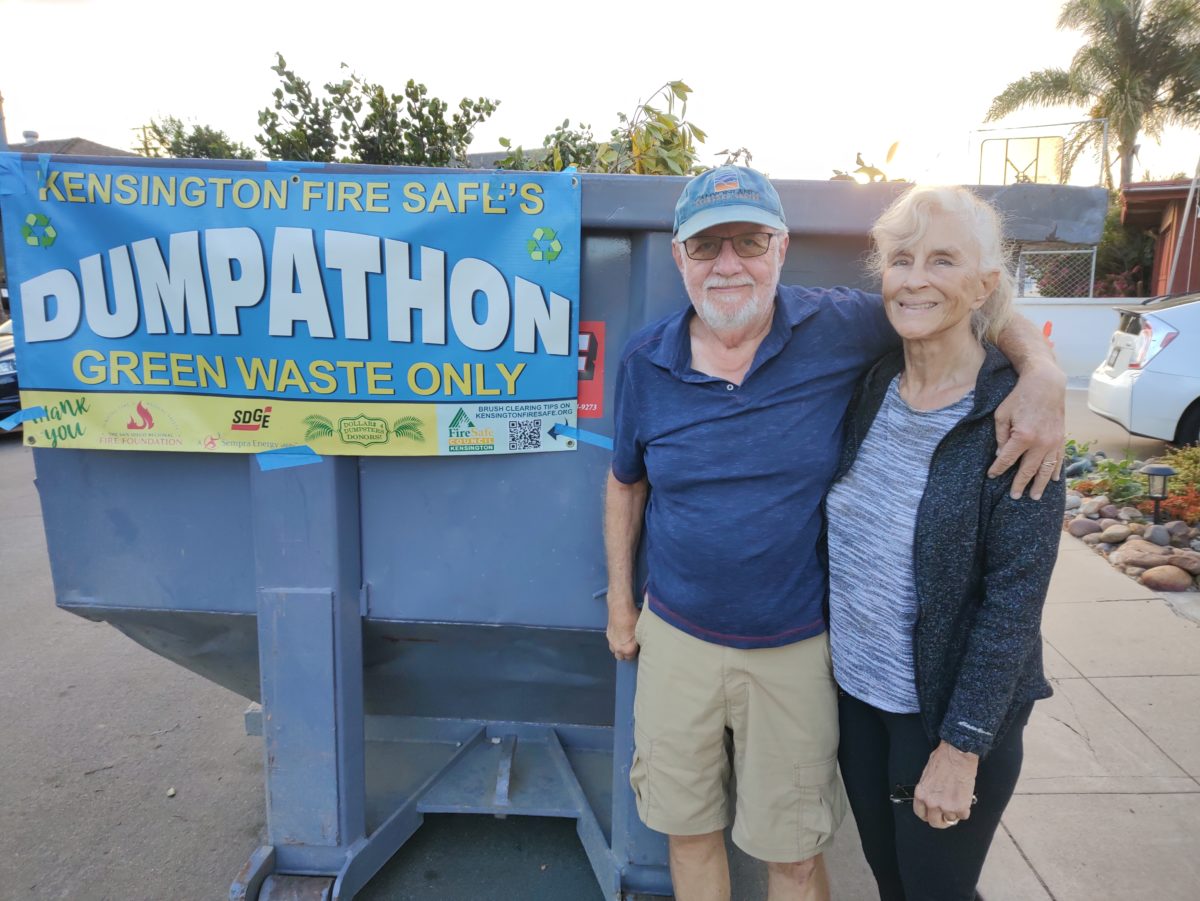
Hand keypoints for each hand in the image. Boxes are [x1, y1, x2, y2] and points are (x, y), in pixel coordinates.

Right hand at [606, 598, 640, 660]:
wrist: (620, 608)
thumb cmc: (633, 619)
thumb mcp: (641, 631)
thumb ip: (640, 641)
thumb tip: (642, 643)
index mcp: (628, 649)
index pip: (631, 658)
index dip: (635, 653)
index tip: (638, 648)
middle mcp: (618, 648)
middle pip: (621, 657)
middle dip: (626, 654)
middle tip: (631, 647)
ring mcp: (611, 641)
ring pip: (615, 650)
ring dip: (619, 648)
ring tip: (625, 642)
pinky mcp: (608, 634)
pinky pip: (611, 642)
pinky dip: (615, 641)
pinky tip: (620, 634)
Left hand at [912, 741, 977, 828]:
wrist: (957, 755)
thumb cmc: (943, 759)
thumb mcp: (927, 775)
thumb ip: (928, 790)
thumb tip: (932, 797)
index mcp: (921, 794)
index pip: (920, 813)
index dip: (928, 815)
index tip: (933, 815)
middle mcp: (932, 802)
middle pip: (935, 822)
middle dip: (942, 820)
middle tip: (947, 816)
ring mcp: (946, 806)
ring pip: (951, 819)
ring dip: (955, 812)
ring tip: (957, 800)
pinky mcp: (961, 807)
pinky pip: (964, 816)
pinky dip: (965, 810)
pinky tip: (964, 799)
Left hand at [989, 361, 1065, 499]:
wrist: (1045, 384)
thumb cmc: (1019, 397)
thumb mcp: (1002, 414)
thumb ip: (1000, 436)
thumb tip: (1001, 454)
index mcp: (1022, 437)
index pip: (1007, 460)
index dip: (998, 469)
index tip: (992, 476)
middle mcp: (1040, 443)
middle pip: (1028, 470)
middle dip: (1020, 484)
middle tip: (1015, 497)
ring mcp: (1053, 442)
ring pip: (1046, 469)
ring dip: (1041, 484)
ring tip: (1035, 496)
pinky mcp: (1061, 438)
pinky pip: (1059, 460)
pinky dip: (1056, 471)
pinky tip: (1053, 480)